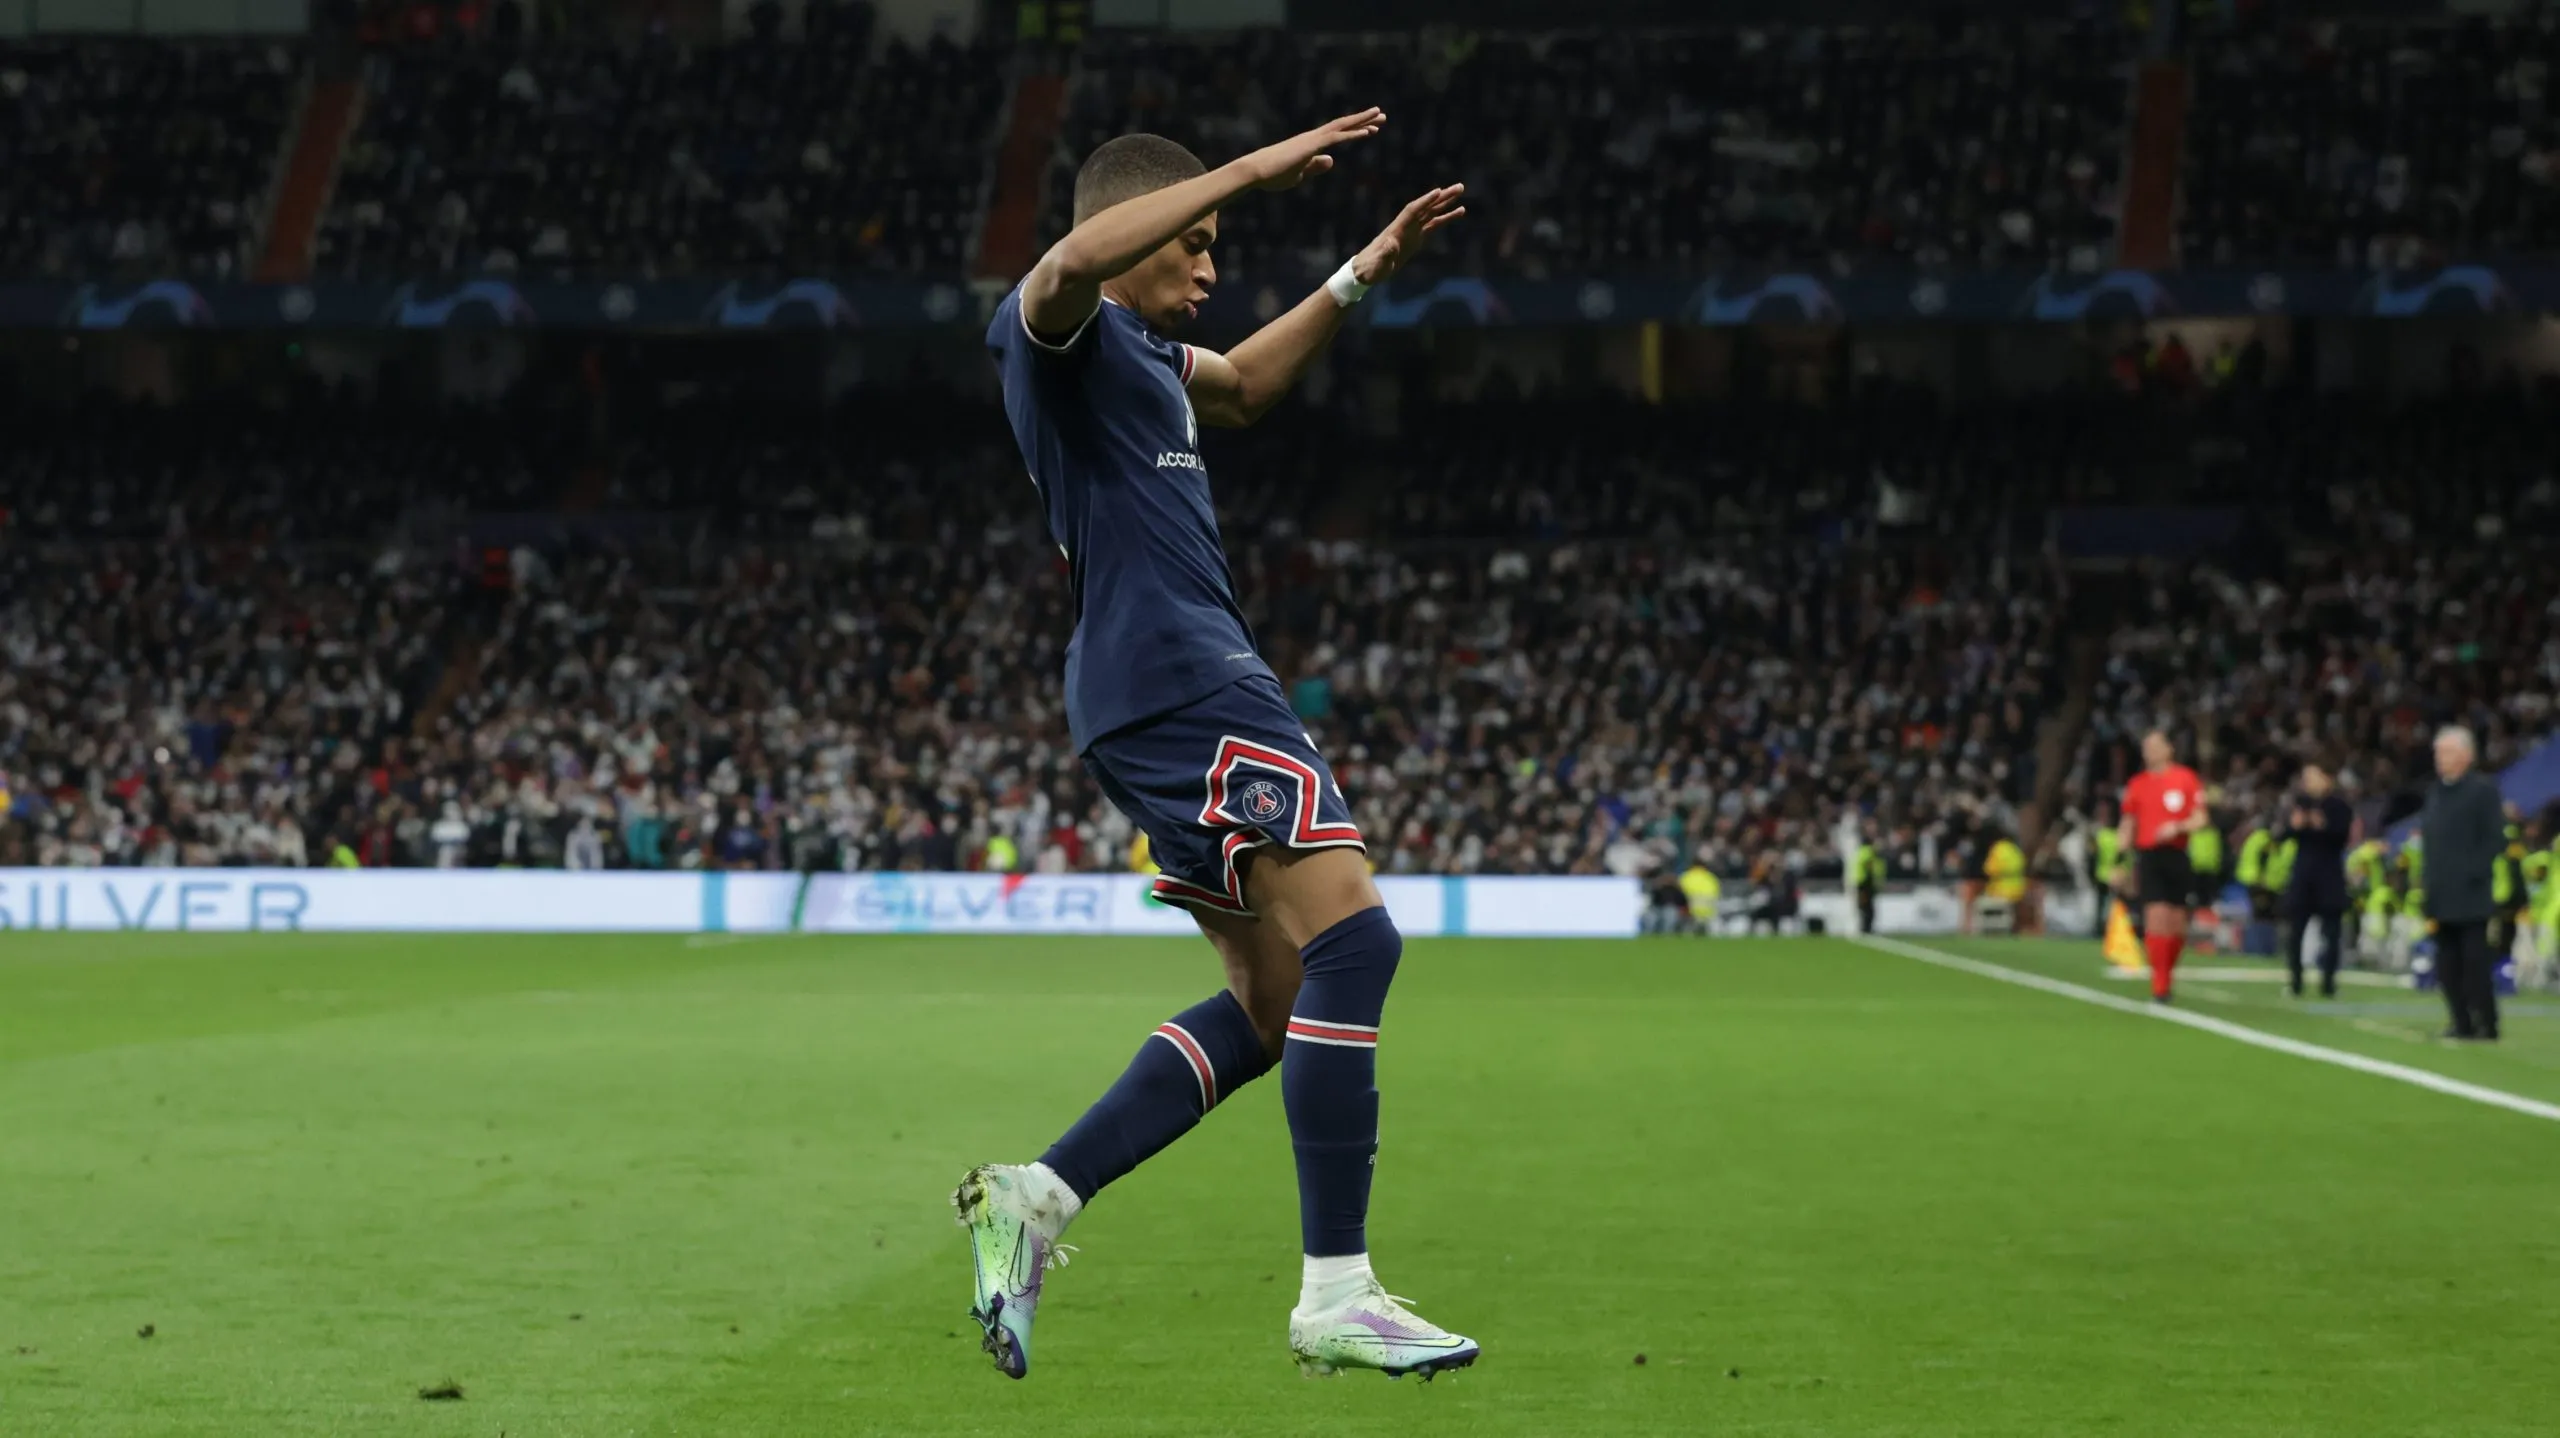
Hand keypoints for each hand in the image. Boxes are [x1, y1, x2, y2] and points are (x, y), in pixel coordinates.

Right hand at [1242, 108, 1383, 190]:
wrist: (1255, 171)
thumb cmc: (1272, 175)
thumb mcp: (1299, 174)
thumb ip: (1315, 167)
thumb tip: (1332, 161)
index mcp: (1310, 145)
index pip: (1337, 134)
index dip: (1354, 130)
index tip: (1370, 129)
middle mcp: (1313, 137)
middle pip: (1343, 125)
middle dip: (1363, 120)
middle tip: (1381, 114)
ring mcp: (1312, 139)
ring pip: (1342, 126)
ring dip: (1362, 121)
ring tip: (1380, 115)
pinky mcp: (1311, 146)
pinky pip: (1337, 138)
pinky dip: (1353, 134)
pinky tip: (1368, 132)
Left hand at [1352, 184, 1467, 283]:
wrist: (1366, 271)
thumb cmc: (1370, 268)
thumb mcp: (1377, 263)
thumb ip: (1384, 253)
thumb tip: (1391, 244)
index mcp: (1396, 229)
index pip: (1413, 211)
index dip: (1425, 201)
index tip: (1439, 191)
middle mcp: (1405, 225)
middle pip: (1425, 207)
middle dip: (1442, 197)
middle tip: (1459, 187)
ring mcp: (1411, 231)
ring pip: (1431, 213)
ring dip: (1446, 203)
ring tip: (1461, 193)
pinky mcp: (1416, 238)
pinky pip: (1433, 225)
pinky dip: (1445, 218)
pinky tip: (1457, 213)